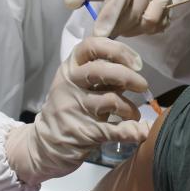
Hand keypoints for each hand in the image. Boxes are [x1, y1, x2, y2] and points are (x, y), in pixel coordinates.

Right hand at [5, 37, 151, 185]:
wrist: (45, 144)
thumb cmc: (68, 107)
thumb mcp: (76, 84)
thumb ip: (100, 72)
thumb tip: (132, 63)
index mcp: (70, 69)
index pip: (91, 46)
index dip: (117, 50)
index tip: (135, 61)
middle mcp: (70, 85)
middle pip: (102, 71)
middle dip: (129, 76)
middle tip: (143, 85)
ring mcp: (76, 109)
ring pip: (111, 100)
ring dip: (130, 108)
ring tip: (134, 115)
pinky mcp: (85, 132)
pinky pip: (115, 130)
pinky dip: (134, 131)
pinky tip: (142, 131)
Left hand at [64, 0, 171, 37]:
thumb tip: (71, 3)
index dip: (111, 15)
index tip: (99, 34)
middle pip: (134, 11)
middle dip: (116, 27)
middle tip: (102, 33)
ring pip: (147, 21)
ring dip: (130, 30)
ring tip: (116, 26)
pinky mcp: (168, 1)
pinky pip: (158, 25)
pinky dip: (144, 30)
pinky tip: (132, 25)